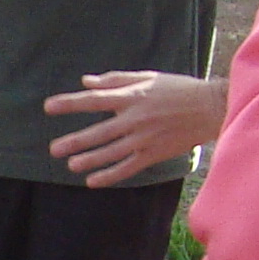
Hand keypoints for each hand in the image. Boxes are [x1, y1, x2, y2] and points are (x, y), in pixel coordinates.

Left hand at [43, 70, 226, 185]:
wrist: (210, 108)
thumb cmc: (177, 89)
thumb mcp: (147, 77)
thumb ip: (115, 80)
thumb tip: (85, 81)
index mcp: (132, 96)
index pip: (94, 100)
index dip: (70, 103)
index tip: (49, 107)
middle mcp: (135, 119)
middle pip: (99, 132)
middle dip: (74, 141)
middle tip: (53, 149)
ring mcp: (144, 138)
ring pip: (111, 153)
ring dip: (89, 160)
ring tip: (71, 165)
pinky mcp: (154, 154)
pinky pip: (127, 168)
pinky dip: (109, 176)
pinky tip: (92, 182)